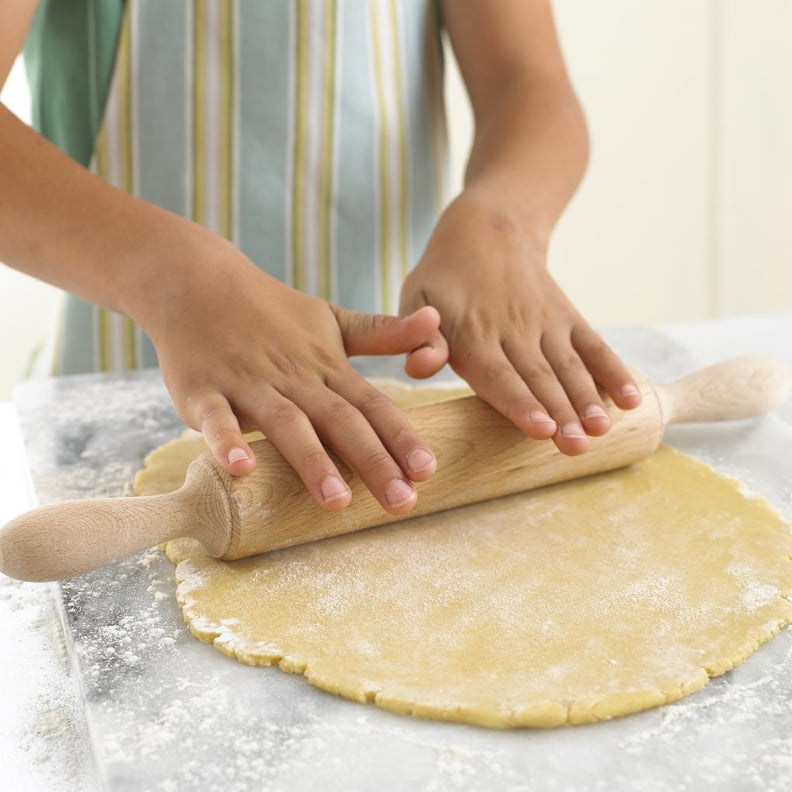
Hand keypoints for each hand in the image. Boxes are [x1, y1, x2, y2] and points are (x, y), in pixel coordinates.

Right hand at [143, 237, 440, 512]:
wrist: (195, 279)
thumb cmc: (270, 310)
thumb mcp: (332, 318)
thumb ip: (382, 332)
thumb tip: (436, 322)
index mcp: (327, 366)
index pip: (372, 404)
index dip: (400, 436)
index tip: (428, 470)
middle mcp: (294, 377)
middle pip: (340, 421)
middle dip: (373, 462)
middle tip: (402, 503)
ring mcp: (248, 383)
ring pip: (287, 423)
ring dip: (312, 461)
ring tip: (338, 500)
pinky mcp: (203, 390)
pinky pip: (215, 418)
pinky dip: (226, 440)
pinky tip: (241, 469)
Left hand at [399, 193, 640, 454]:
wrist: (488, 229)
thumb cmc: (443, 278)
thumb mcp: (416, 299)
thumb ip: (418, 338)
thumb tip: (418, 367)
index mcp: (473, 334)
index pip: (497, 374)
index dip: (518, 403)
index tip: (538, 429)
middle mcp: (514, 331)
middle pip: (539, 378)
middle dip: (559, 414)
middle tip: (575, 446)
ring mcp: (546, 323)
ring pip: (569, 366)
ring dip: (586, 399)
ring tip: (600, 430)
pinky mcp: (568, 317)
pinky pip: (593, 345)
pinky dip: (613, 371)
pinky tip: (631, 399)